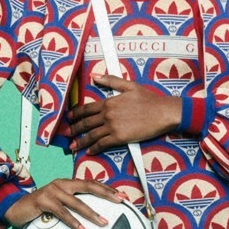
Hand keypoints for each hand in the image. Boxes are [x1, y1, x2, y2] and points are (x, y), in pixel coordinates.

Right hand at [4, 178, 124, 228]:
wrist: (15, 208)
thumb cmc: (40, 208)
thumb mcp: (59, 203)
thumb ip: (73, 203)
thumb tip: (94, 212)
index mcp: (67, 183)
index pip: (91, 183)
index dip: (107, 189)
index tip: (122, 197)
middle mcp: (61, 184)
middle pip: (88, 186)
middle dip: (106, 194)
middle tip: (120, 202)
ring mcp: (52, 191)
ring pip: (77, 202)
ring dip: (92, 213)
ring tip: (103, 222)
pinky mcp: (43, 201)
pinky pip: (62, 212)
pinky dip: (73, 221)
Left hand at [68, 75, 182, 152]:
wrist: (162, 112)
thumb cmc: (149, 99)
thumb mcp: (129, 85)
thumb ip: (111, 81)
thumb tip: (95, 76)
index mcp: (109, 102)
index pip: (87, 109)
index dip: (76, 114)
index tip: (70, 118)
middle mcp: (108, 114)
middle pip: (86, 123)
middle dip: (74, 129)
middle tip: (67, 134)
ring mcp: (113, 127)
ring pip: (92, 135)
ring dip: (80, 142)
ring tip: (73, 147)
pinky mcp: (120, 138)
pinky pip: (102, 144)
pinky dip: (94, 148)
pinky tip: (89, 152)